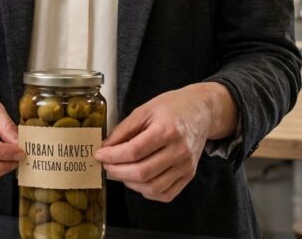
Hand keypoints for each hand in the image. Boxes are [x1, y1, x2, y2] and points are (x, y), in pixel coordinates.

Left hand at [94, 82, 237, 202]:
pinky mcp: (189, 175)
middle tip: (106, 165)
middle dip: (117, 172)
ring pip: (153, 187)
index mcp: (166, 130)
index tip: (100, 154)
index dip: (112, 156)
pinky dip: (147, 192)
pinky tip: (137, 181)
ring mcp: (186, 166)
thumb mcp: (144, 110)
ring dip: (130, 183)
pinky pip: (165, 194)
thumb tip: (106, 146)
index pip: (134, 151)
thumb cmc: (172, 107)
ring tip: (119, 172)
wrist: (201, 111)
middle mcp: (179, 151)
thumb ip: (124, 129)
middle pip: (142, 172)